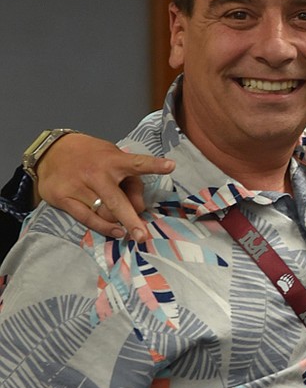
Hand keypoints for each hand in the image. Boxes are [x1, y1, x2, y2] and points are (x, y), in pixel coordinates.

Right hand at [36, 134, 173, 244]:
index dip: (154, 164)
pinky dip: (104, 228)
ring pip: (104, 214)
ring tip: (125, 227)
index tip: (171, 165)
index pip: (137, 163)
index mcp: (114, 160)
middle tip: (143, 236)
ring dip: (118, 223)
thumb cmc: (92, 158)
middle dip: (131, 220)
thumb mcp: (114, 160)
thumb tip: (140, 208)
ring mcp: (79, 186)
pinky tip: (116, 231)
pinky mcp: (65, 198)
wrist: (51, 152)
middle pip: (117, 201)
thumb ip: (131, 183)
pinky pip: (88, 219)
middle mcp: (97, 174)